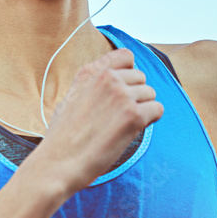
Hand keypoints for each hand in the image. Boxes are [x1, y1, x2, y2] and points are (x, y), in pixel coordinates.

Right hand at [36, 48, 163, 192]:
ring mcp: (121, 96)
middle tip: (118, 115)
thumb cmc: (62, 136)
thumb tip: (114, 82)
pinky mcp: (134, 116)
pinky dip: (149, 120)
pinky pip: (157, 109)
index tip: (124, 87)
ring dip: (141, 109)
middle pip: (141, 77)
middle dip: (135, 94)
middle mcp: (107, 79)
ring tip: (120, 125)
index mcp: (89, 72)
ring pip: (150, 94)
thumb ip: (92, 85)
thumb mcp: (71, 98)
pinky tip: (131, 131)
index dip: (129, 71)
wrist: (59, 161)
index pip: (125, 56)